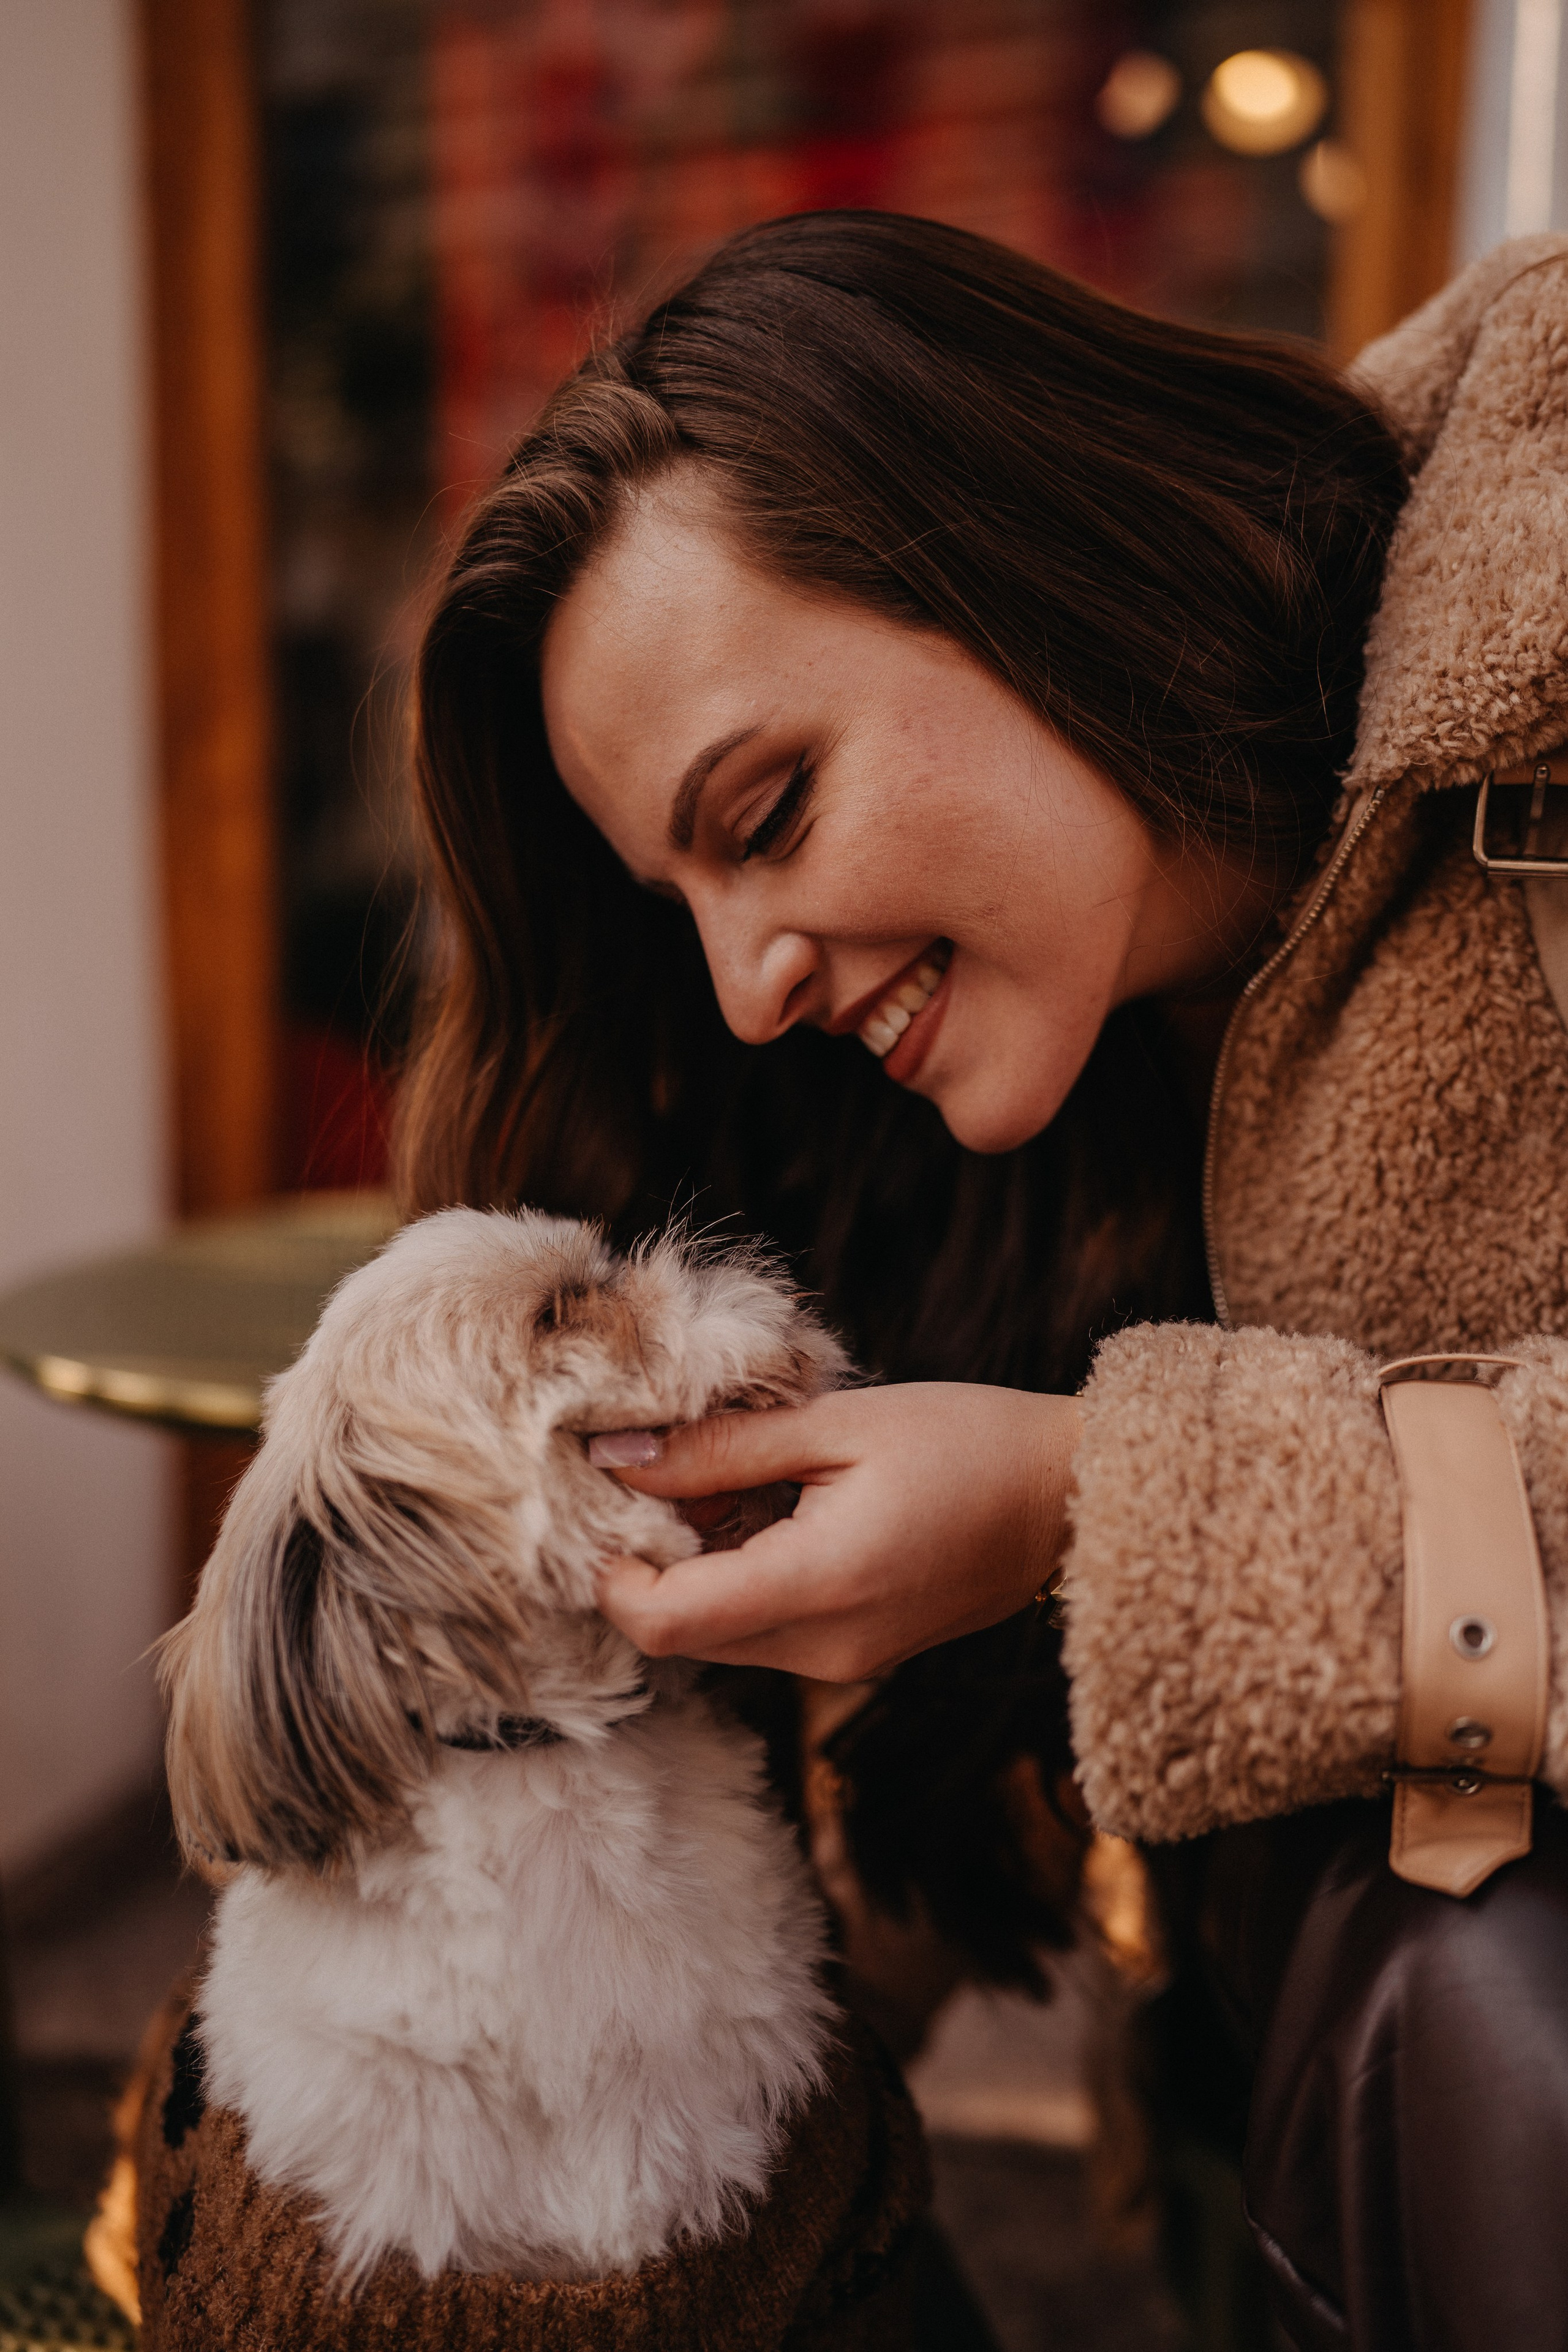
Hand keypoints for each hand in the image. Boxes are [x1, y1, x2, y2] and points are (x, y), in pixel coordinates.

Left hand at [593, 1382, 1080, 1680]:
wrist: (1073, 1496)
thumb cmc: (968, 1440)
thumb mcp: (837, 1424)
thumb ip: (720, 1448)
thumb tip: (616, 1456)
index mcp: (819, 1586)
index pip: (662, 1621)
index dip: (608, 1570)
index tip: (603, 1497)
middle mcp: (824, 1649)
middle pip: (680, 1635)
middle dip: (647, 1560)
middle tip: (657, 1469)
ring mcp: (844, 1663)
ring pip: (718, 1635)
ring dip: (695, 1567)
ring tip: (726, 1478)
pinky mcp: (859, 1656)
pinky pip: (765, 1632)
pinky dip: (740, 1578)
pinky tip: (769, 1509)